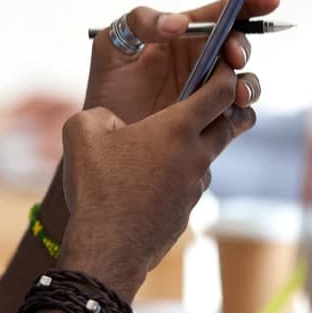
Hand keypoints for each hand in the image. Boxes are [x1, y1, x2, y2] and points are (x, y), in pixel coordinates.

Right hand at [58, 65, 255, 297]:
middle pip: (228, 122)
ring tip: (168, 138)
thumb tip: (110, 119)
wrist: (107, 248)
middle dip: (222, 105)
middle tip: (204, 95)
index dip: (223, 73)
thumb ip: (101, 111)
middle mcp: (196, 155)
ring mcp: (195, 187)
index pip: (221, 90)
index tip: (219, 64)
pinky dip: (181, 172)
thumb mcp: (83, 130)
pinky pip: (192, 182)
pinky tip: (151, 176)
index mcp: (178, 128)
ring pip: (210, 154)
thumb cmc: (97, 187)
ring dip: (199, 141)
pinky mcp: (187, 211)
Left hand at [82, 0, 279, 123]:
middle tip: (233, 57)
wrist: (103, 132)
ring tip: (234, 92)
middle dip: (241, 47)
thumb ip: (140, 23)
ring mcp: (209, 91)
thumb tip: (178, 23)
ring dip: (247, 84)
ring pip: (245, 82)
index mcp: (183, 35)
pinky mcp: (212, 121)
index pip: (221, 14)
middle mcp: (201, 60)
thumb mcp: (112, 45)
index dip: (248, 3)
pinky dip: (241, 113)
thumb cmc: (107, 83)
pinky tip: (229, 114)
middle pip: (238, 46)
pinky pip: (239, 116)